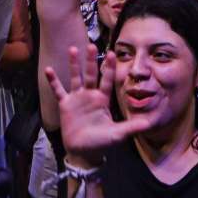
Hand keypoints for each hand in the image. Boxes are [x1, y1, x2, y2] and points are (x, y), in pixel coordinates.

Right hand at [45, 45, 152, 168]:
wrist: (84, 153)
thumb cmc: (102, 143)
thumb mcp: (118, 134)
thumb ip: (132, 127)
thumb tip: (149, 123)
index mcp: (103, 99)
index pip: (106, 80)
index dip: (109, 67)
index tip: (111, 53)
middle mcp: (90, 95)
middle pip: (91, 74)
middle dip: (91, 60)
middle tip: (91, 44)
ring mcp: (77, 99)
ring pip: (76, 78)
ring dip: (74, 65)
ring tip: (73, 49)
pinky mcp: (65, 105)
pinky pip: (59, 90)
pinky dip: (53, 81)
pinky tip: (49, 69)